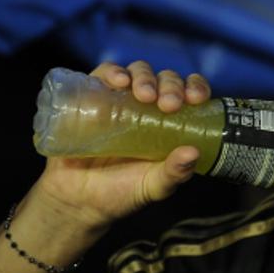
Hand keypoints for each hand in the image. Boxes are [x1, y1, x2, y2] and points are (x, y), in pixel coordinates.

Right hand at [32, 61, 212, 231]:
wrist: (77, 201)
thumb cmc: (121, 192)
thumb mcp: (152, 186)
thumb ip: (174, 173)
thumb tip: (194, 153)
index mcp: (170, 122)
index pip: (189, 93)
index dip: (195, 88)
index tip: (196, 98)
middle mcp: (147, 105)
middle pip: (165, 80)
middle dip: (171, 86)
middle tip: (169, 104)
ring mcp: (120, 99)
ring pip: (138, 72)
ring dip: (145, 77)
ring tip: (145, 95)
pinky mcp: (92, 97)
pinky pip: (104, 74)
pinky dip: (113, 72)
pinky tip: (119, 81)